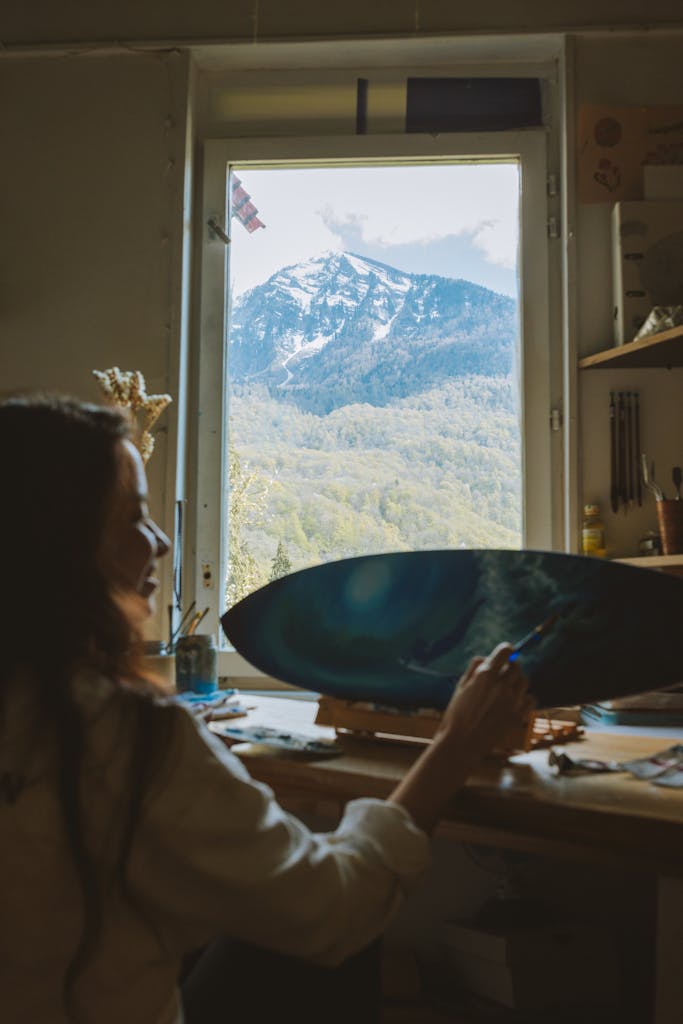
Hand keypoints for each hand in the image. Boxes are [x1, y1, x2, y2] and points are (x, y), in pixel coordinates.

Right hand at [436, 642, 533, 761]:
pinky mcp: (518, 715)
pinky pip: (530, 699)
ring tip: (506, 690)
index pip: (506, 651)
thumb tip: (488, 658)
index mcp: (485, 675)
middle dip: (510, 667)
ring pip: (524, 681)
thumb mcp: (461, 686)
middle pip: (516, 666)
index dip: (506, 650)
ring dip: (517, 682)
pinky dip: (524, 698)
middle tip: (503, 674)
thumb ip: (475, 668)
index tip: (505, 652)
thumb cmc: (457, 714)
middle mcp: (501, 685)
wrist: (462, 743)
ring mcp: (512, 700)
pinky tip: (513, 702)